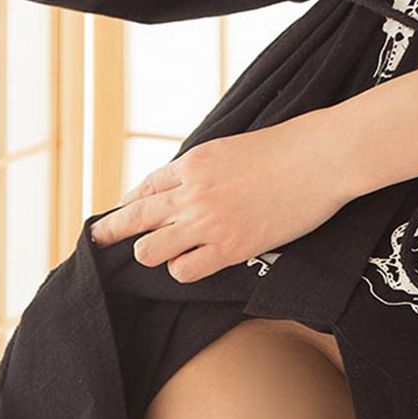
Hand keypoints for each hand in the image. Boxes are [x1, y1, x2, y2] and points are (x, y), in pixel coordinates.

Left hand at [87, 110, 347, 282]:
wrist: (321, 157)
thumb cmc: (287, 148)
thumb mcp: (233, 148)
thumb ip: (204, 168)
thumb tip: (185, 186)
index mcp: (193, 161)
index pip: (145, 188)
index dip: (129, 204)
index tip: (118, 214)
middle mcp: (192, 192)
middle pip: (134, 218)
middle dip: (110, 232)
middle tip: (95, 243)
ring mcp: (209, 222)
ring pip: (149, 250)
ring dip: (150, 252)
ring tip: (157, 254)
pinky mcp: (230, 248)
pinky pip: (184, 270)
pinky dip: (182, 269)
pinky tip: (191, 264)